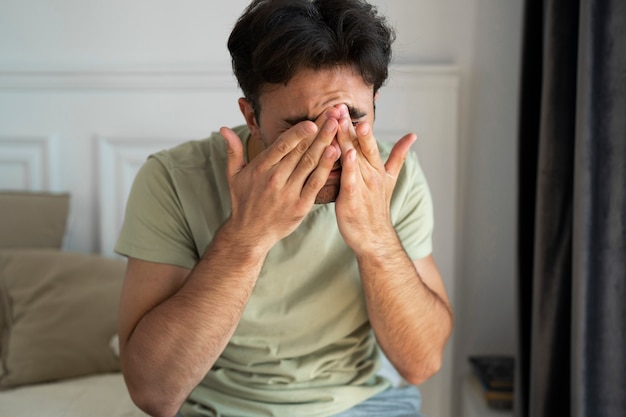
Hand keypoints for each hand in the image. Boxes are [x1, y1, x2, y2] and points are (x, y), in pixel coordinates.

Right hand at [220, 111, 339, 250]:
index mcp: (261, 168)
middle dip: (319, 130)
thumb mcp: (233, 175)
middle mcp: (275, 178)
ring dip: (326, 143)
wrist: (250, 233)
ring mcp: (289, 192)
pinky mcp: (301, 205)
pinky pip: (316, 183)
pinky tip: (336, 153)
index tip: (313, 120)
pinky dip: (326, 167)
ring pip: (310, 163)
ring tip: (338, 127)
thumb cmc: (243, 201)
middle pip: (301, 150)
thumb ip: (233, 150)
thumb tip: (223, 129)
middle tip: (334, 113)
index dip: (299, 132)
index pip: (282, 145)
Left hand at [334, 105, 415, 252]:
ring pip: (354, 158)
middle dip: (351, 125)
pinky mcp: (353, 199)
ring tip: (343, 122)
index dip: (357, 123)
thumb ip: (398, 155)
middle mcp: (371, 174)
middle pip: (361, 145)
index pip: (367, 141)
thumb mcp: (390, 178)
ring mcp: (363, 185)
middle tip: (341, 107)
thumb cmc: (376, 208)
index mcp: (377, 168)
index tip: (346, 105)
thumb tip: (412, 136)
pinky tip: (346, 153)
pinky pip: (351, 179)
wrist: (375, 237)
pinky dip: (350, 166)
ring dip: (348, 140)